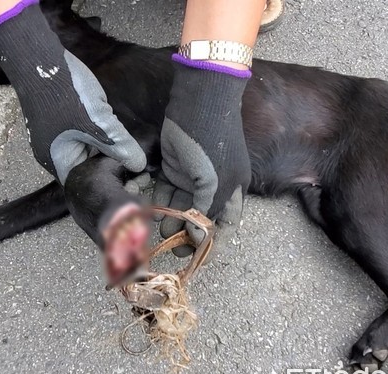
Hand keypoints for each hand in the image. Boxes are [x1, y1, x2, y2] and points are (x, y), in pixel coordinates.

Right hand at [0, 4, 145, 182]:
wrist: (39, 56)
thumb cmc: (64, 92)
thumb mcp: (99, 122)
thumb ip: (119, 145)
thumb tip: (139, 166)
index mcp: (56, 161)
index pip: (84, 185)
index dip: (107, 185)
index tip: (131, 182)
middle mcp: (54, 153)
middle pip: (87, 170)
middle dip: (111, 169)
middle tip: (138, 171)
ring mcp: (57, 137)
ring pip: (88, 152)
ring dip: (107, 153)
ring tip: (132, 154)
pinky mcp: (63, 122)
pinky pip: (85, 137)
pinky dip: (101, 139)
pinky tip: (118, 135)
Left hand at [153, 63, 250, 255]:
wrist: (200, 101)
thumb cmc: (214, 142)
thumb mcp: (215, 182)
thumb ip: (205, 212)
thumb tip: (197, 238)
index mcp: (233, 189)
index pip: (226, 224)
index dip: (215, 242)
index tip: (201, 258)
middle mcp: (215, 185)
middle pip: (201, 217)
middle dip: (189, 233)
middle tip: (175, 248)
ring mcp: (194, 176)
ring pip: (182, 205)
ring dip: (173, 220)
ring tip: (163, 233)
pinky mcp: (175, 167)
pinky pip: (168, 191)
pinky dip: (162, 203)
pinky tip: (154, 215)